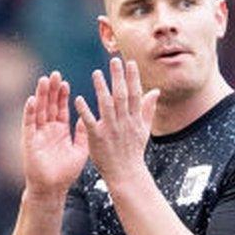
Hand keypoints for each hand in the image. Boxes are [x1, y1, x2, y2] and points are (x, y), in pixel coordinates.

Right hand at [21, 71, 87, 197]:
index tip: (65, 82)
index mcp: (60, 131)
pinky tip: (32, 99)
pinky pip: (29, 124)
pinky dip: (30, 112)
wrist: (53, 189)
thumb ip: (82, 134)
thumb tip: (86, 119)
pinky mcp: (29, 141)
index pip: (61, 108)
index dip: (62, 95)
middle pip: (49, 105)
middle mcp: (48, 130)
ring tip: (44, 80)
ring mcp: (38, 134)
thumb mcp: (79, 151)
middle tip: (55, 74)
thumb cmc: (66, 173)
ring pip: (39, 110)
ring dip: (41, 95)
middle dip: (52, 90)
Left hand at [74, 58, 159, 186]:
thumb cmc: (133, 151)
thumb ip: (148, 109)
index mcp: (135, 119)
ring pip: (106, 105)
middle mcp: (124, 122)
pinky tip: (79, 98)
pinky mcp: (98, 138)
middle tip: (114, 61)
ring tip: (96, 73)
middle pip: (122, 96)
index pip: (135, 94)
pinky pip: (90, 122)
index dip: (133, 78)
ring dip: (102, 89)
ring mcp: (111, 130)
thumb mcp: (144, 129)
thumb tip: (156, 91)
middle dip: (119, 78)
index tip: (130, 62)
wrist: (126, 174)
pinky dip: (85, 111)